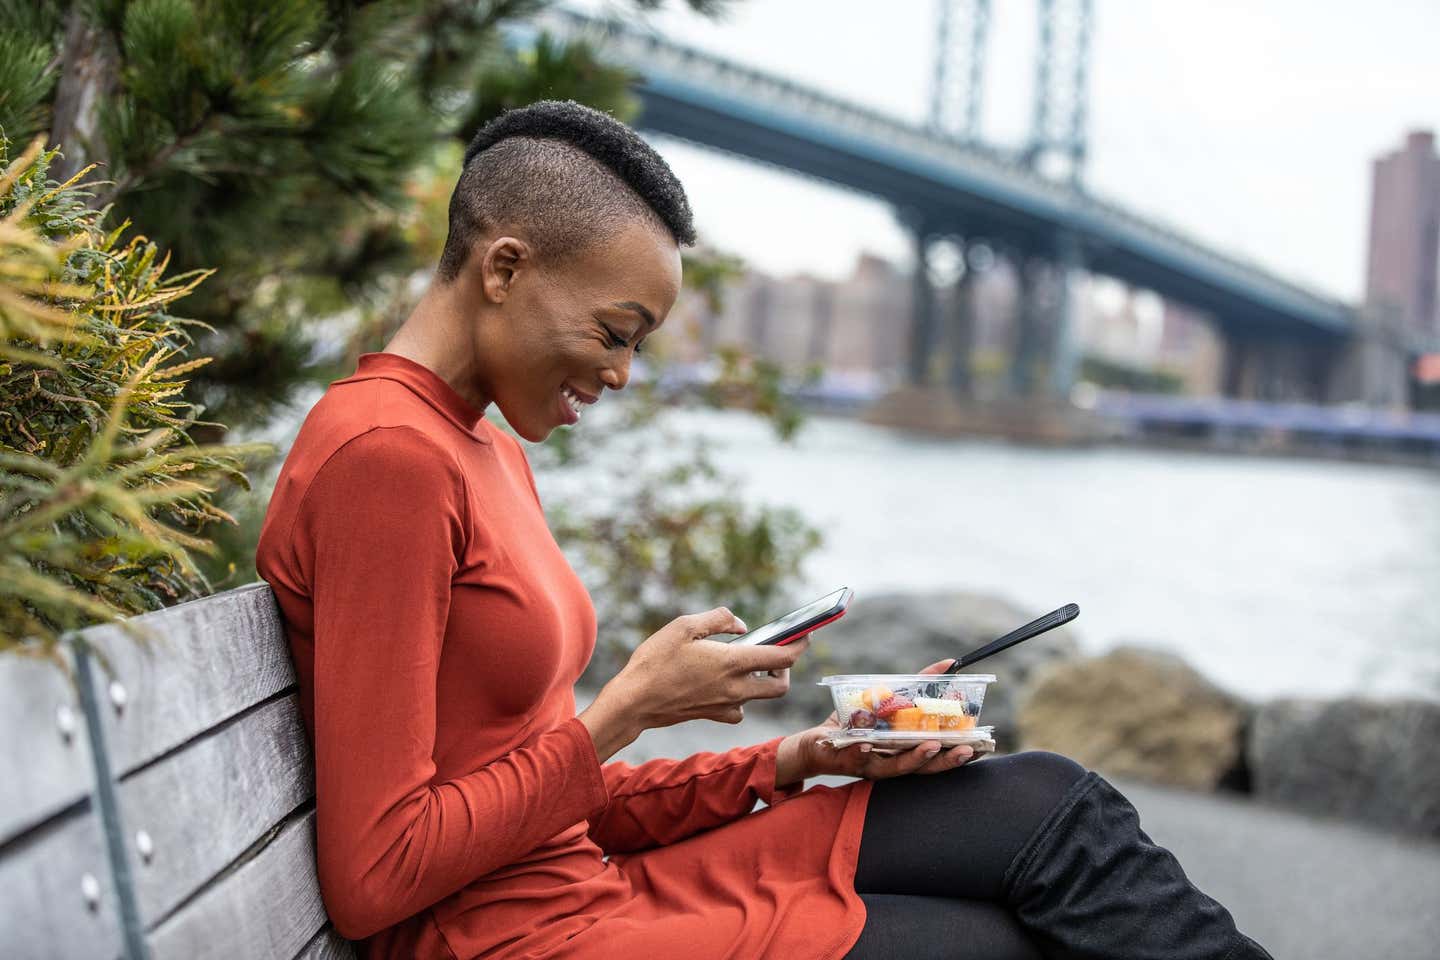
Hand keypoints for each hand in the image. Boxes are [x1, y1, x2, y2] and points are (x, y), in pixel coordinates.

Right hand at [581, 608, 809, 759]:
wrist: (634, 702)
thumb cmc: (655, 661)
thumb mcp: (683, 626)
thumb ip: (718, 619)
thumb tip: (742, 625)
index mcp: (731, 663)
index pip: (782, 658)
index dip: (799, 645)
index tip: (805, 634)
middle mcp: (735, 688)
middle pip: (780, 685)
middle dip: (786, 669)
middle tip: (776, 652)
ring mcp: (725, 705)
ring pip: (761, 698)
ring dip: (763, 682)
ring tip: (748, 664)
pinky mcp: (713, 716)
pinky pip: (739, 709)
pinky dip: (741, 697)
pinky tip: (725, 684)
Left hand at [775, 658, 977, 785]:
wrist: (819, 743)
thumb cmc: (860, 724)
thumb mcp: (891, 700)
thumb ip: (919, 685)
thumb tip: (950, 663)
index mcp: (905, 753)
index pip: (936, 757)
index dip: (959, 754)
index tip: (982, 746)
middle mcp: (891, 764)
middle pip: (923, 766)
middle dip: (945, 759)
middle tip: (966, 749)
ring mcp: (869, 765)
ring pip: (894, 766)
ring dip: (914, 757)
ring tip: (931, 745)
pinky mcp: (845, 760)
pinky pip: (853, 756)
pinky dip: (860, 751)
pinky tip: (866, 744)